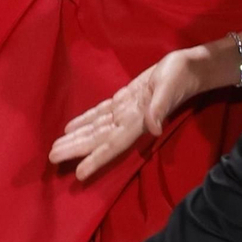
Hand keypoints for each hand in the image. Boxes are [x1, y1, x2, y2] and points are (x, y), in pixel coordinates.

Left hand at [49, 45, 210, 181]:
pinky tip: (70, 128)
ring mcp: (125, 112)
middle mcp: (129, 121)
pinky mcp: (124, 101)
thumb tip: (153, 128)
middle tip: (52, 158)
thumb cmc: (180, 76)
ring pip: (96, 129)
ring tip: (55, 148)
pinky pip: (100, 114)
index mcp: (139, 121)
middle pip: (98, 139)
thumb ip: (160, 108)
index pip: (114, 145)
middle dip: (76, 149)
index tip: (79, 173)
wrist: (189, 68)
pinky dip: (85, 122)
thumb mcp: (169, 87)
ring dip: (76, 138)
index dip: (96, 159)